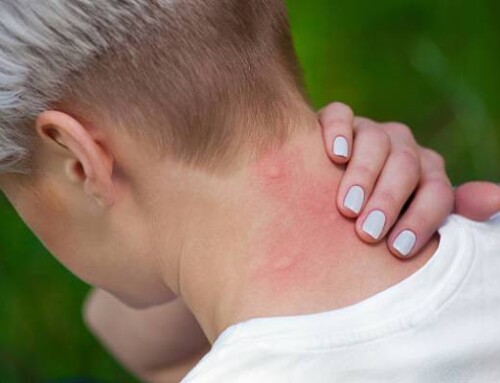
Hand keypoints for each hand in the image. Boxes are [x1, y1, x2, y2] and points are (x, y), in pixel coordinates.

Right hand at [319, 102, 499, 258]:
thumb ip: (455, 212)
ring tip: (347, 208)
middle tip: (368, 233)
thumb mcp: (413, 218)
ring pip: (375, 140)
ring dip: (363, 174)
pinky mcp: (339, 121)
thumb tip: (498, 199)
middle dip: (388, 200)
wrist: (333, 186)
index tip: (397, 250)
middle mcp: (402, 147)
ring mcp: (370, 131)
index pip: (437, 191)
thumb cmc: (376, 213)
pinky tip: (335, 156)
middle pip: (405, 165)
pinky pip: (340, 115)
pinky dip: (338, 132)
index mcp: (427, 172)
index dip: (420, 220)